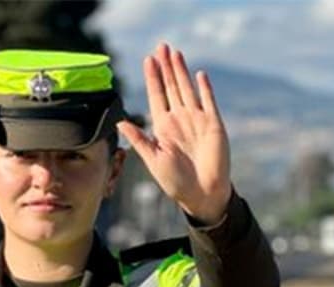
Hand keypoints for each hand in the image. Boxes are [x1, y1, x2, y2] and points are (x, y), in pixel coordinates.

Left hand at [118, 42, 231, 224]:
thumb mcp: (153, 160)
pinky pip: (208, 102)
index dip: (153, 78)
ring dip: (181, 71)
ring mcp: (196, 120)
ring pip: (187, 89)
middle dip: (166, 67)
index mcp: (163, 127)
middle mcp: (179, 119)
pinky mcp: (213, 124)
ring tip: (175, 53)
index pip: (156, 96)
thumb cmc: (175, 181)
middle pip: (171, 87)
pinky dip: (204, 89)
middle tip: (161, 46)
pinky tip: (199, 74)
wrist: (202, 193)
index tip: (148, 60)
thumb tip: (120, 122)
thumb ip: (139, 140)